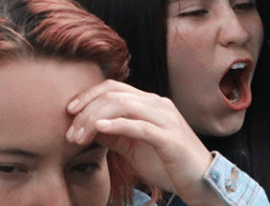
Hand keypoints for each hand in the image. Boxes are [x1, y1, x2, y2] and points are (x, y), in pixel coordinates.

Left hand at [66, 81, 217, 202]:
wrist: (201, 181)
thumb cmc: (166, 163)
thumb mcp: (132, 146)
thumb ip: (112, 133)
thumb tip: (85, 126)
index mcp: (149, 103)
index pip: (113, 87)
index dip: (88, 95)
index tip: (68, 111)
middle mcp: (158, 105)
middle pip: (114, 95)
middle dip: (86, 111)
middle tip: (69, 132)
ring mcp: (166, 119)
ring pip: (123, 106)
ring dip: (94, 119)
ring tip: (78, 136)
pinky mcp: (170, 139)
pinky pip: (140, 126)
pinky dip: (117, 125)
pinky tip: (99, 129)